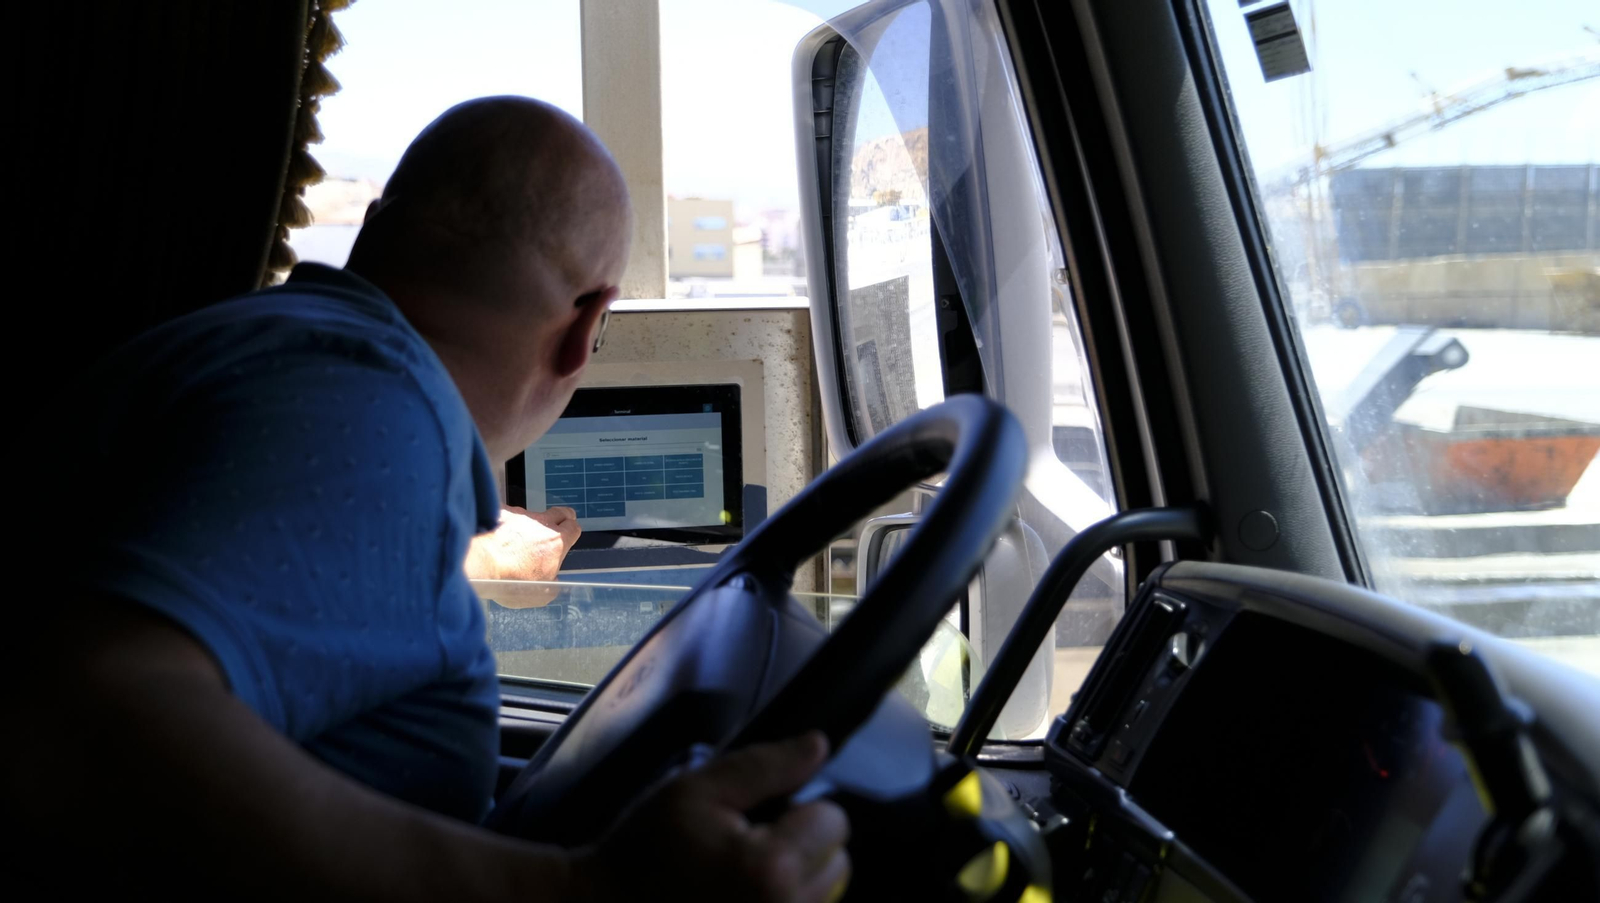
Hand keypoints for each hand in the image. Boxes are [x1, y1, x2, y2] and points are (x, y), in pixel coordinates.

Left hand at [464, 506, 579, 593]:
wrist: (479, 563)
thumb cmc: (508, 580)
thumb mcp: (539, 595)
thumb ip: (552, 586)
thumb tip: (552, 583)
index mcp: (556, 542)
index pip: (574, 527)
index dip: (572, 531)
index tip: (569, 535)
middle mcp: (540, 523)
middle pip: (560, 512)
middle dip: (561, 518)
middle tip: (556, 527)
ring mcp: (519, 515)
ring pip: (530, 515)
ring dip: (527, 526)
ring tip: (514, 542)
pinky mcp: (499, 512)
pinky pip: (506, 515)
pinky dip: (504, 525)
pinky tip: (495, 539)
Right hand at [574, 733, 850, 902]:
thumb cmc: (646, 849)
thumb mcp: (698, 789)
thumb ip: (765, 766)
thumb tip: (819, 746)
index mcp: (771, 866)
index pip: (834, 821)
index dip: (800, 808)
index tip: (760, 816)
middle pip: (838, 862)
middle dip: (803, 846)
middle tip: (748, 845)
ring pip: (824, 893)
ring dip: (797, 878)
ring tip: (743, 874)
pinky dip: (780, 901)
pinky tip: (741, 895)